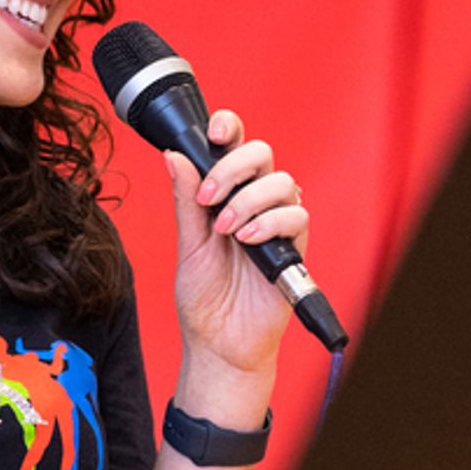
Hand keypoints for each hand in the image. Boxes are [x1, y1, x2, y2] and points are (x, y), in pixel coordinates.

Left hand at [166, 110, 308, 380]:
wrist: (219, 342)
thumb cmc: (204, 297)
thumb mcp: (187, 244)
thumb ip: (185, 199)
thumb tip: (173, 156)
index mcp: (225, 195)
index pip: (234, 146)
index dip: (229, 127)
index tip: (214, 132)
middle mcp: (254, 202)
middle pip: (262, 153)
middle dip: (234, 167)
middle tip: (209, 198)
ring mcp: (276, 223)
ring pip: (282, 182)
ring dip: (249, 200)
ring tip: (226, 230)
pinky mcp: (294, 247)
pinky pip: (297, 217)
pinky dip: (269, 223)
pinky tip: (247, 240)